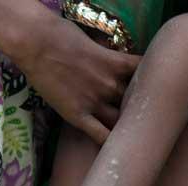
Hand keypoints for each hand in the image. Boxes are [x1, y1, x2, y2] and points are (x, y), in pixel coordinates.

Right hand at [13, 13, 140, 143]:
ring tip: (131, 138)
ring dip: (126, 128)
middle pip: (136, 104)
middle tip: (142, 120)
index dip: (152, 88)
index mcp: (118, 65)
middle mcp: (111, 85)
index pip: (146, 80)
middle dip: (139, 111)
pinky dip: (110, 143)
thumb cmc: (60, 34)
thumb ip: (109, 59)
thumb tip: (117, 66)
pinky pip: (100, 136)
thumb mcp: (94, 43)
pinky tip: (117, 149)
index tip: (153, 94)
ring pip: (121, 122)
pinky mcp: (78, 115)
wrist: (34, 41)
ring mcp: (95, 102)